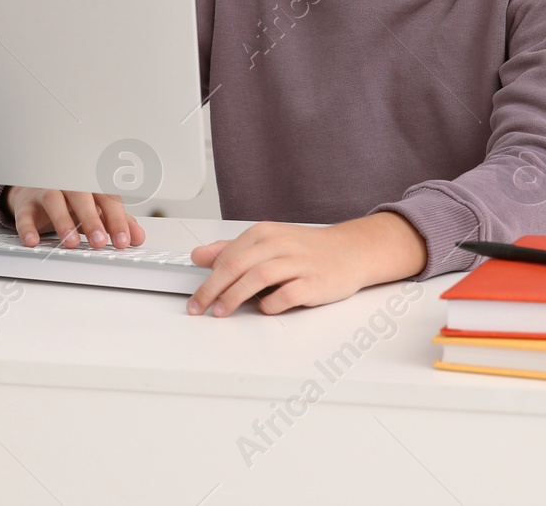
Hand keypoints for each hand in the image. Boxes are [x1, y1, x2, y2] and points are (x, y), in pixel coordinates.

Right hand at [5, 187, 146, 249]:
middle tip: (99, 242)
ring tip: (70, 243)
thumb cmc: (72, 200)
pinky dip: (28, 228)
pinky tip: (33, 241)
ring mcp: (46, 192)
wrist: (37, 191)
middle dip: (91, 220)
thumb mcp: (98, 208)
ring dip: (62, 221)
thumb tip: (138, 237)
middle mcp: (69, 186)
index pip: (107, 200)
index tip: (123, 241)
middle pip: (82, 197)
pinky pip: (24, 214)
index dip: (117, 220)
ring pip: (54, 201)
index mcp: (92, 186)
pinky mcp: (26, 205)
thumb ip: (118, 221)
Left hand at [185, 212, 425, 316]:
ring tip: (222, 311)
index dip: (206, 279)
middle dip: (213, 289)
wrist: (351, 251)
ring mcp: (299, 263)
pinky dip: (271, 304)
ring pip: (258, 277)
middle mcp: (280, 244)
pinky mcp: (315, 282)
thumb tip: (199, 256)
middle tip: (200, 307)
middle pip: (238, 266)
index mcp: (265, 233)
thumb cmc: (307, 249)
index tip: (195, 298)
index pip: (228, 256)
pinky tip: (265, 309)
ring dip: (235, 297)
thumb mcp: (267, 242)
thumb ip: (231, 249)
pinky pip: (287, 295)